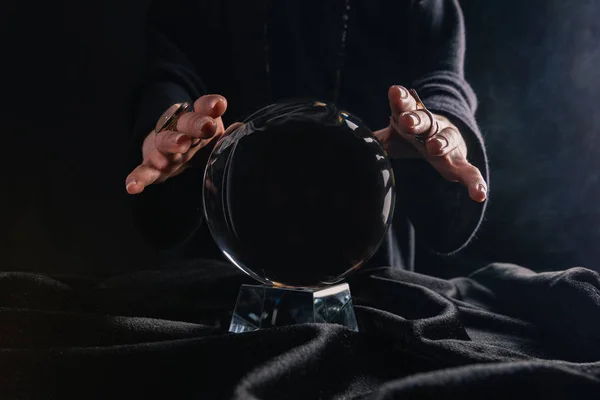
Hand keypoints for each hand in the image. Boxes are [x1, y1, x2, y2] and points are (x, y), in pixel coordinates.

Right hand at [126, 94, 234, 194]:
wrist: (172, 145)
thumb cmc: (198, 139)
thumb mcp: (215, 137)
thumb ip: (228, 136)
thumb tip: (242, 129)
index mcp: (197, 119)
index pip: (203, 107)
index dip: (210, 105)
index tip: (219, 105)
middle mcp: (178, 129)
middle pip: (185, 123)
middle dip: (195, 123)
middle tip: (206, 126)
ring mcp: (163, 147)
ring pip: (164, 142)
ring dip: (170, 142)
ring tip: (179, 146)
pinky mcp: (151, 165)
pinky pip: (143, 171)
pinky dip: (137, 178)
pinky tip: (132, 187)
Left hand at [374, 85, 486, 202]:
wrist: (440, 140)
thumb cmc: (410, 135)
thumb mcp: (391, 134)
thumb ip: (374, 138)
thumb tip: (345, 140)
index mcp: (412, 116)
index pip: (405, 105)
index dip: (400, 99)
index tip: (394, 92)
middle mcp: (432, 126)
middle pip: (424, 120)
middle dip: (416, 119)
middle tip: (406, 122)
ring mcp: (448, 142)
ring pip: (445, 139)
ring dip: (440, 143)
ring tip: (433, 148)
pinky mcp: (459, 161)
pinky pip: (469, 172)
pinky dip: (474, 182)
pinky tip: (479, 194)